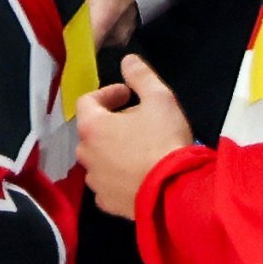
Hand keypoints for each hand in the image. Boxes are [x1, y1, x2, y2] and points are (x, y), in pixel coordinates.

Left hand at [74, 54, 193, 218]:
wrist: (176, 193)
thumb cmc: (165, 142)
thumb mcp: (160, 98)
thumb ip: (140, 76)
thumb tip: (127, 60)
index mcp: (92, 127)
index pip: (87, 100)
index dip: (107, 93)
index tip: (128, 94)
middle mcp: (86, 154)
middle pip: (92, 131)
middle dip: (112, 122)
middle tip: (138, 120)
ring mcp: (95, 181)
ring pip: (99, 158)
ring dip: (114, 150)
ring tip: (141, 148)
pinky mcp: (107, 203)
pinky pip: (107, 183)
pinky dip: (117, 176)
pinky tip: (138, 174)